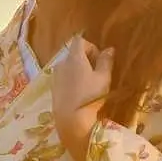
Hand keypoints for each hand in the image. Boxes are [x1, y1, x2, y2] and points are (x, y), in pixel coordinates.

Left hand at [52, 36, 113, 160]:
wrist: (70, 119)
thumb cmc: (90, 96)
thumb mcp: (104, 78)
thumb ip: (106, 61)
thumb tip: (109, 49)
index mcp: (74, 57)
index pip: (79, 41)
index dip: (91, 46)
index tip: (99, 59)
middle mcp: (61, 63)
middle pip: (73, 53)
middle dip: (86, 59)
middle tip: (97, 73)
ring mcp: (55, 76)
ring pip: (68, 66)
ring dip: (78, 70)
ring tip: (89, 84)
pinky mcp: (52, 88)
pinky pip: (63, 77)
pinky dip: (71, 79)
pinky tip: (79, 93)